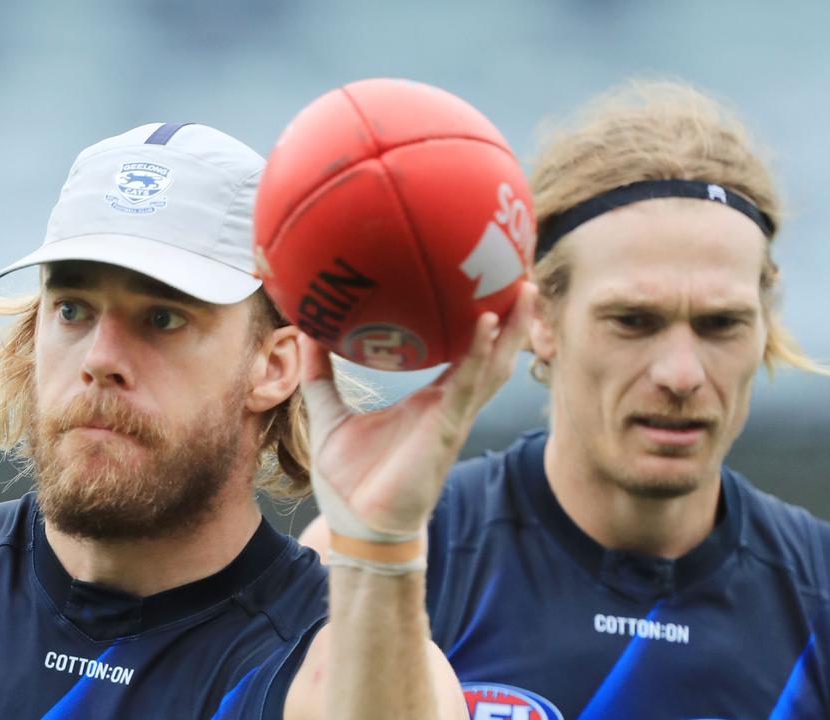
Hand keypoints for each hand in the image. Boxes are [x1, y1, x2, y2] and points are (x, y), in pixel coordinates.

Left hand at [300, 282, 536, 536]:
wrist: (358, 526)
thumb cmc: (350, 479)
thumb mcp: (329, 413)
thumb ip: (320, 374)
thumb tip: (304, 330)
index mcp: (430, 399)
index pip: (465, 351)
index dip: (482, 318)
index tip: (488, 280)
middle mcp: (450, 404)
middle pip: (494, 352)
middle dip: (513, 316)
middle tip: (522, 270)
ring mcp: (453, 417)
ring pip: (494, 365)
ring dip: (513, 328)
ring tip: (524, 287)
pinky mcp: (446, 430)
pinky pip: (468, 386)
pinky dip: (480, 354)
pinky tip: (486, 324)